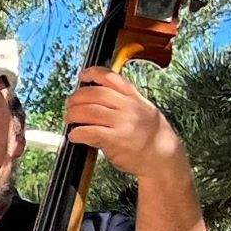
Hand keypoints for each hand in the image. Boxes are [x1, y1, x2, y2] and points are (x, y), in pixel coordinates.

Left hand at [61, 65, 181, 180]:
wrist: (161, 157)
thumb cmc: (149, 135)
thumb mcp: (144, 109)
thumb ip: (125, 101)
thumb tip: (98, 95)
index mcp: (134, 97)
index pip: (111, 77)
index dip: (93, 73)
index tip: (82, 76)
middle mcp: (128, 107)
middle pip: (94, 94)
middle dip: (77, 97)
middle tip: (69, 105)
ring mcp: (123, 123)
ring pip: (89, 111)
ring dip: (73, 114)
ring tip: (69, 119)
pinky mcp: (116, 140)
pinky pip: (90, 132)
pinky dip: (77, 133)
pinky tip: (74, 135)